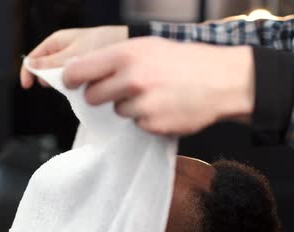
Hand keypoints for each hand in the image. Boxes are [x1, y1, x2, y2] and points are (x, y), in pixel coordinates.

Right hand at [20, 26, 127, 88]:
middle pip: (46, 68)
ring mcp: (74, 59)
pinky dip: (75, 84)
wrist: (128, 43)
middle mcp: (64, 50)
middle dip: (48, 79)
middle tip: (58, 87)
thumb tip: (31, 67)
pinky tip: (83, 87)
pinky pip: (74, 78)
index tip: (28, 86)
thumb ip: (51, 63)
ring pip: (60, 75)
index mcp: (57, 41)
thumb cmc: (102, 44)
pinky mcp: (86, 68)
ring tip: (74, 86)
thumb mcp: (72, 55)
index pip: (34, 57)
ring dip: (64, 83)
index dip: (28, 71)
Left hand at [62, 37, 254, 135]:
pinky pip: (137, 124)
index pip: (78, 70)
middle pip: (93, 96)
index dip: (71, 79)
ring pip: (116, 111)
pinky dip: (146, 118)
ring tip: (153, 95)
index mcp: (126, 55)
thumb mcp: (148, 46)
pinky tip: (163, 106)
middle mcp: (131, 79)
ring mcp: (142, 104)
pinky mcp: (152, 124)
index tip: (71, 83)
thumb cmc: (183, 62)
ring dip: (129, 107)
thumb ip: (115, 57)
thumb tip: (82, 69)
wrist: (222, 81)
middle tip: (122, 89)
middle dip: (102, 95)